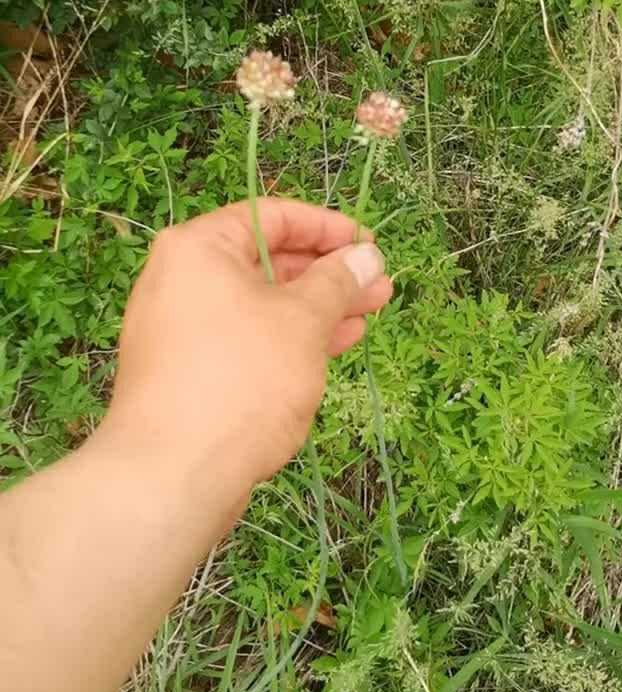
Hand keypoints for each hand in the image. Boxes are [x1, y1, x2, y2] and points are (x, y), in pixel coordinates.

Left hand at [104, 199, 390, 509]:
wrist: (171, 474)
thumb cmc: (241, 380)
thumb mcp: (302, 321)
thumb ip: (337, 281)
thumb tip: (366, 255)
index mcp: (198, 248)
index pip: (271, 216)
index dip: (327, 227)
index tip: (368, 245)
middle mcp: (181, 280)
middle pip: (266, 261)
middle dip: (328, 273)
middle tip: (379, 285)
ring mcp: (182, 329)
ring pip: (262, 305)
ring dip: (318, 309)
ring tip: (372, 313)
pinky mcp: (188, 372)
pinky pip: (247, 339)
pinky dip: (289, 339)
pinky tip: (334, 347)